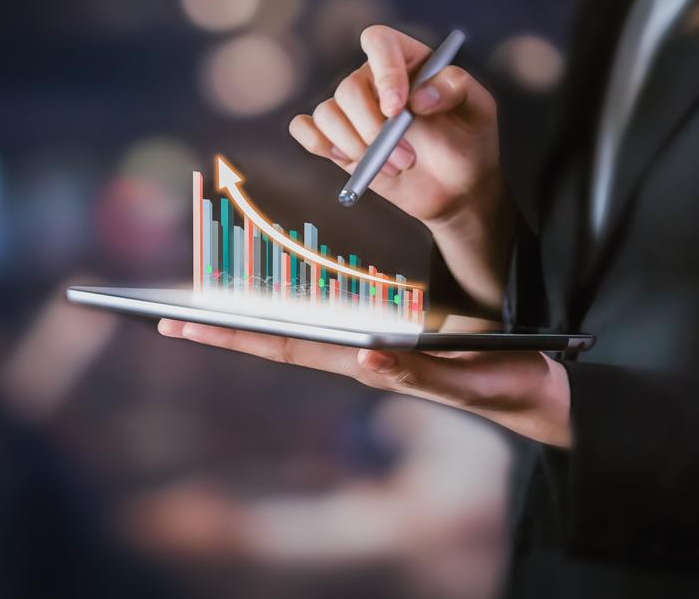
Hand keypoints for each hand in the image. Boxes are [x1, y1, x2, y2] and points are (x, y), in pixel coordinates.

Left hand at [158, 319, 572, 448]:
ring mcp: (372, 351)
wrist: (531, 391)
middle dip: (224, 328)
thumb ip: (415, 368)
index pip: (290, 346)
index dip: (237, 332)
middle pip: (280, 341)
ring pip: (300, 334)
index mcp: (370, 362)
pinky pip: (330, 327)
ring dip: (252, 322)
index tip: (186, 322)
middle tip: (167, 317)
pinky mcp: (389, 343)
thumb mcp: (464, 376)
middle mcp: (360, 357)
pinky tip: (274, 308)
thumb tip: (362, 355)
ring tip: (206, 310)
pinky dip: (293, 316)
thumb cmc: (502, 378)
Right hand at [290, 24, 512, 309]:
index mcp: (407, 60)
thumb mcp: (480, 109)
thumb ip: (456, 88)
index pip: (378, 41)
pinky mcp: (338, 139)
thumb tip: (419, 96)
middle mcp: (374, 80)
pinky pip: (305, 128)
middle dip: (375, 130)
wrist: (458, 187)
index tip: (398, 109)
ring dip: (357, 147)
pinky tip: (346, 158)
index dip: (383, 71)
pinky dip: (316, 142)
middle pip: (349, 88)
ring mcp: (354, 110)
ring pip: (327, 113)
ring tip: (395, 167)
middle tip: (408, 159)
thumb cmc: (470, 140)